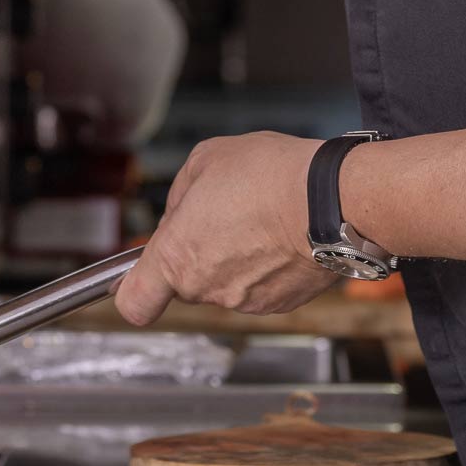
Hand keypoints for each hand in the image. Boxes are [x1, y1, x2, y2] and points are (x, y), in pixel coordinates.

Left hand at [115, 132, 336, 322]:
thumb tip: (181, 213)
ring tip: (258, 217)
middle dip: (198, 250)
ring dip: (235, 255)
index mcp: (177, 256)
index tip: (139, 274)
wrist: (332, 200)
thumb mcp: (204, 161)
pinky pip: (260, 285)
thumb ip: (180, 195)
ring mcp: (245, 300)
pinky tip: (279, 233)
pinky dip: (266, 265)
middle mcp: (207, 287)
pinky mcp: (281, 304)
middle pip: (187, 280)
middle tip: (223, 213)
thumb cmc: (269, 176)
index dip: (133, 290)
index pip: (135, 303)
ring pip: (225, 281)